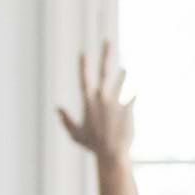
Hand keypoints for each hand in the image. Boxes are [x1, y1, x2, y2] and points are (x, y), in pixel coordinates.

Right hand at [54, 41, 134, 161]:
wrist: (111, 153)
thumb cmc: (92, 145)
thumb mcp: (75, 134)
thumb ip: (66, 120)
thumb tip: (57, 108)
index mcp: (88, 101)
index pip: (84, 78)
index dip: (84, 65)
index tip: (84, 52)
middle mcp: (102, 97)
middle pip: (104, 70)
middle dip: (106, 54)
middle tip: (107, 41)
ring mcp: (116, 101)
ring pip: (120, 81)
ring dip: (122, 75)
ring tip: (124, 70)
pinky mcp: (128, 107)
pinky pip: (132, 98)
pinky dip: (133, 96)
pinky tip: (136, 94)